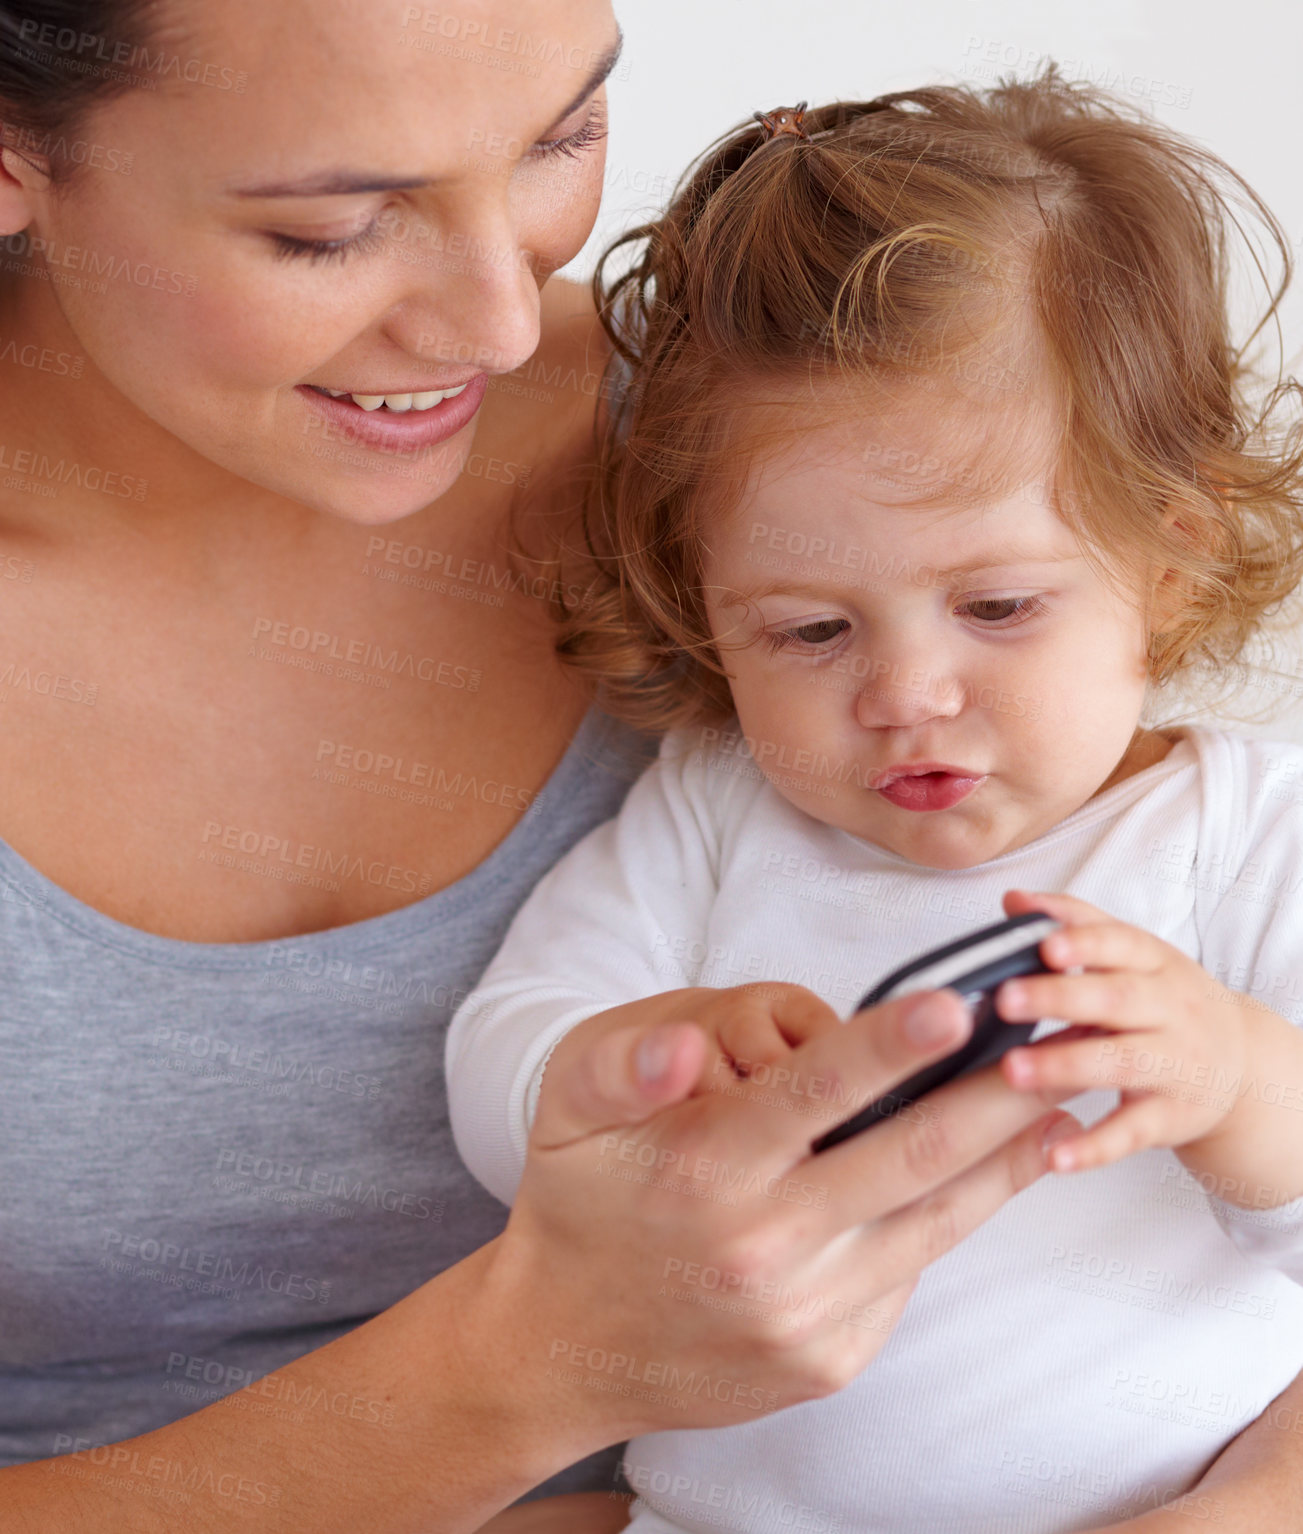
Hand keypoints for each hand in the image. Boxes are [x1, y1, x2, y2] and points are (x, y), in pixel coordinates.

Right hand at [482, 980, 1077, 1448]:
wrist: (565, 1345)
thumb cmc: (577, 1202)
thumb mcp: (567, 1107)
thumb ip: (625, 1061)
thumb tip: (688, 1050)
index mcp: (704, 1170)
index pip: (816, 1093)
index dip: (891, 1046)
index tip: (957, 1006)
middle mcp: (764, 1248)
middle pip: (908, 1158)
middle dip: (994, 1097)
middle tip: (1056, 1047)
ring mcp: (804, 1314)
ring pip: (932, 1224)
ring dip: (1005, 1163)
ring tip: (1059, 1110)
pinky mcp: (829, 1357)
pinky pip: (906, 1275)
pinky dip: (951, 1219)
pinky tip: (987, 1177)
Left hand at [996, 889, 1251, 1173]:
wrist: (1241, 1064)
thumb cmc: (1164, 1001)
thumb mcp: (1130, 957)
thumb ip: (1073, 925)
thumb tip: (1013, 900)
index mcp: (1155, 962)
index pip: (1120, 944)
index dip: (1084, 943)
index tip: (1043, 944)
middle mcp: (1170, 1009)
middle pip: (1116, 999)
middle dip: (1060, 997)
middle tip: (1006, 999)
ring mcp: (1175, 1064)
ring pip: (1121, 1062)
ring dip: (1064, 1064)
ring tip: (1012, 1070)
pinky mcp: (1173, 1116)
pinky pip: (1133, 1132)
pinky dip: (1095, 1146)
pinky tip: (1055, 1157)